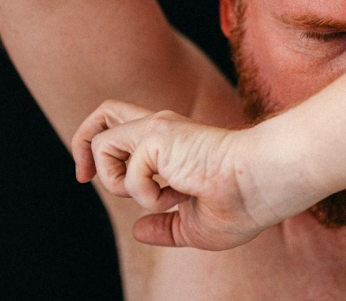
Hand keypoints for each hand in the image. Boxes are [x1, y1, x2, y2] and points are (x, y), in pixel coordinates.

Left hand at [71, 100, 293, 249]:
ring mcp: (159, 129)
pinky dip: (143, 194)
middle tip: (84, 177)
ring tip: (156, 196)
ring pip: (101, 142)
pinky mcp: (158, 136)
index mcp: (172, 144)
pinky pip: (124, 172)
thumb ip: (166, 228)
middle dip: (83, 144)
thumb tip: (138, 231)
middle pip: (104, 113)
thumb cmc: (243, 203)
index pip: (126, 130)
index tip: (103, 184)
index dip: (104, 156)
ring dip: (116, 181)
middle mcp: (162, 129)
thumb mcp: (195, 226)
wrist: (262, 186)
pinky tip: (177, 195)